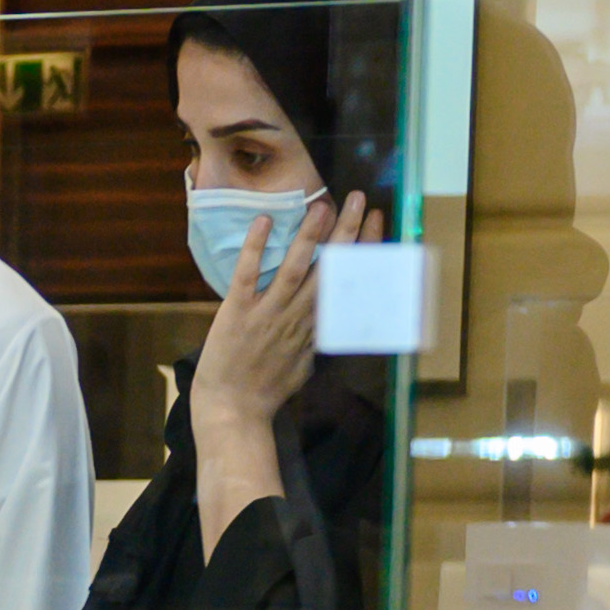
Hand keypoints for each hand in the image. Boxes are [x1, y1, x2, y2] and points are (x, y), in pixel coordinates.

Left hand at [190, 195, 367, 438]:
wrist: (233, 410)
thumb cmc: (265, 391)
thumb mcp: (303, 364)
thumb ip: (315, 337)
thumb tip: (330, 319)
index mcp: (316, 325)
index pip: (348, 280)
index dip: (363, 249)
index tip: (376, 221)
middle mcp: (298, 316)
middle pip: (329, 269)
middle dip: (346, 233)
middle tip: (358, 199)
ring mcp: (268, 314)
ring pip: (295, 269)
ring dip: (310, 237)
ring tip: (323, 206)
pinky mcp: (238, 313)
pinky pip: (248, 275)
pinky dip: (257, 248)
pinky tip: (264, 221)